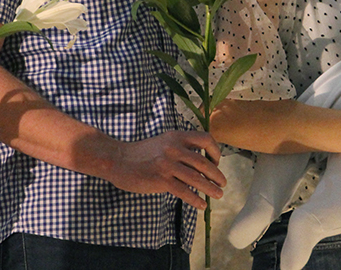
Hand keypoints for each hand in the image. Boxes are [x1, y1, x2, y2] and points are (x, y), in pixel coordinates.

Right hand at [102, 130, 225, 209]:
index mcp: (176, 136)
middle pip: (204, 162)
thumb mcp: (163, 141)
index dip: (215, 151)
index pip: (205, 139)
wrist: (117, 159)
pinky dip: (195, 199)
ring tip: (218, 195)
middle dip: (217, 175)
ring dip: (210, 188)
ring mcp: (167, 164)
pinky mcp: (160, 179)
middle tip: (223, 183)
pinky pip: (184, 191)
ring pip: (196, 178)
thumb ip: (180, 146)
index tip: (216, 161)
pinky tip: (201, 204)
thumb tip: (199, 159)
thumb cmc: (140, 153)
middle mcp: (174, 148)